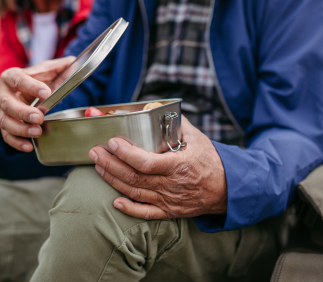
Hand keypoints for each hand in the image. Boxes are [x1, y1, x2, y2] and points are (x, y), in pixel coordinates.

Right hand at [0, 57, 74, 151]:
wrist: (19, 91)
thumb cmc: (33, 80)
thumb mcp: (45, 71)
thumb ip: (58, 67)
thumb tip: (73, 63)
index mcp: (11, 77)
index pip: (18, 80)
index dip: (32, 87)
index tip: (47, 93)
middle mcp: (2, 93)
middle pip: (7, 103)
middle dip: (23, 112)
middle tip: (40, 117)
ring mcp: (0, 111)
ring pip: (5, 121)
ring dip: (20, 128)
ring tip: (37, 131)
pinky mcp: (3, 125)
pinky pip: (6, 135)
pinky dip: (16, 142)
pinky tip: (29, 146)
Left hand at [89, 116, 226, 219]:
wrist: (227, 189)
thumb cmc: (211, 161)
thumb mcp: (198, 138)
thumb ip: (177, 124)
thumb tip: (158, 109)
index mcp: (178, 166)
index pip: (146, 162)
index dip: (125, 154)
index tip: (112, 142)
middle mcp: (171, 185)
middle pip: (133, 177)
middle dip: (110, 164)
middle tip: (95, 152)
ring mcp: (168, 200)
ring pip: (134, 192)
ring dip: (113, 180)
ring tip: (98, 166)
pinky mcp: (168, 211)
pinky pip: (145, 213)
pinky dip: (129, 208)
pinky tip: (115, 201)